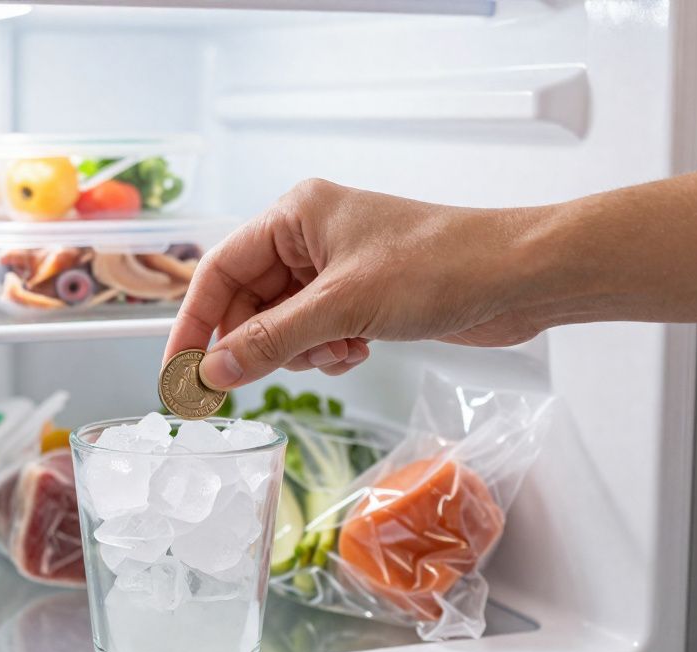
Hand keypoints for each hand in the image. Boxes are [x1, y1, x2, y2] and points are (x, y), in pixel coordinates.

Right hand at [164, 179, 548, 389]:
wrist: (519, 277)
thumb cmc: (441, 265)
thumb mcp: (343, 307)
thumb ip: (272, 340)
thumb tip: (213, 371)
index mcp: (295, 216)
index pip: (219, 271)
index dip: (193, 323)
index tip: (177, 373)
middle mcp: (309, 238)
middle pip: (247, 302)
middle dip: (256, 344)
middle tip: (240, 389)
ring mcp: (336, 269)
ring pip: (281, 325)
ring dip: (300, 351)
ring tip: (339, 351)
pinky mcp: (361, 297)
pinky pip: (315, 334)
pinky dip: (327, 352)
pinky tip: (358, 351)